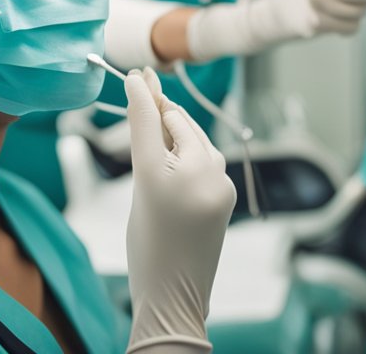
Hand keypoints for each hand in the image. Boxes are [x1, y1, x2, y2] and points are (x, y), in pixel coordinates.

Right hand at [125, 68, 235, 351]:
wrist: (174, 294)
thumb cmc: (148, 245)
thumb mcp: (140, 189)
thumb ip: (144, 141)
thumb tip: (145, 98)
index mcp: (168, 174)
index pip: (154, 120)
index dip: (144, 95)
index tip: (137, 72)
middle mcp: (200, 174)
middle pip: (180, 126)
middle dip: (163, 110)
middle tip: (144, 88)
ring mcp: (219, 185)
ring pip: (195, 140)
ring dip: (178, 131)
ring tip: (155, 130)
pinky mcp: (228, 195)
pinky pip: (206, 159)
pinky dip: (190, 151)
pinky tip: (175, 156)